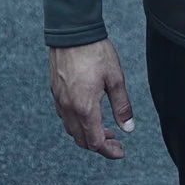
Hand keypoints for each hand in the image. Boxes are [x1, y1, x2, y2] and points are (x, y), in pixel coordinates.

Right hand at [48, 39, 134, 158]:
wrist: (71, 33)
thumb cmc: (95, 52)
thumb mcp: (115, 79)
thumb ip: (122, 106)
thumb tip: (128, 128)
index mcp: (85, 108)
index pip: (95, 142)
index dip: (109, 151)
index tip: (121, 152)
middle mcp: (68, 109)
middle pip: (82, 140)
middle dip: (100, 145)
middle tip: (116, 141)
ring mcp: (59, 101)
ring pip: (71, 130)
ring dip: (88, 134)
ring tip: (105, 129)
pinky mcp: (55, 92)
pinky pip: (64, 117)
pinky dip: (77, 123)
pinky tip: (89, 114)